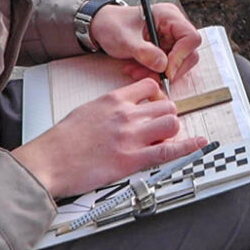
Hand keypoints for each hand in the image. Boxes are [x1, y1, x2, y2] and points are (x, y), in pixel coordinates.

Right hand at [12, 78, 206, 198]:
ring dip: (171, 131)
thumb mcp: (87, 110)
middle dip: (167, 116)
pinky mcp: (132, 159)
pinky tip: (200, 143)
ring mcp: (131, 137)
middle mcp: (126, 115)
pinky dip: (188, 147)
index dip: (157, 97)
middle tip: (160, 127)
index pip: (150, 87)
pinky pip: (169, 151)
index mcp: (114, 100)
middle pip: (166, 106)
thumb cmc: (62, 140)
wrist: (49, 162)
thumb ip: (111, 107)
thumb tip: (126, 108)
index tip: (157, 105)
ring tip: (161, 139)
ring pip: (171, 123)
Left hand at [90, 2, 201, 80]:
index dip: (181, 56)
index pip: (190, 37)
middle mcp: (174, 26)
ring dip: (160, 73)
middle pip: (189, 53)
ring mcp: (171, 39)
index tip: (166, 71)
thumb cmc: (112, 25)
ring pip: (179, 63)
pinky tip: (138, 70)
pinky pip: (169, 67)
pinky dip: (155, 73)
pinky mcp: (166, 50)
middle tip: (151, 77)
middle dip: (170, 69)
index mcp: (168, 15)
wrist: (102, 26)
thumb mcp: (124, 39)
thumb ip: (144, 52)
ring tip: (137, 72)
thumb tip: (163, 65)